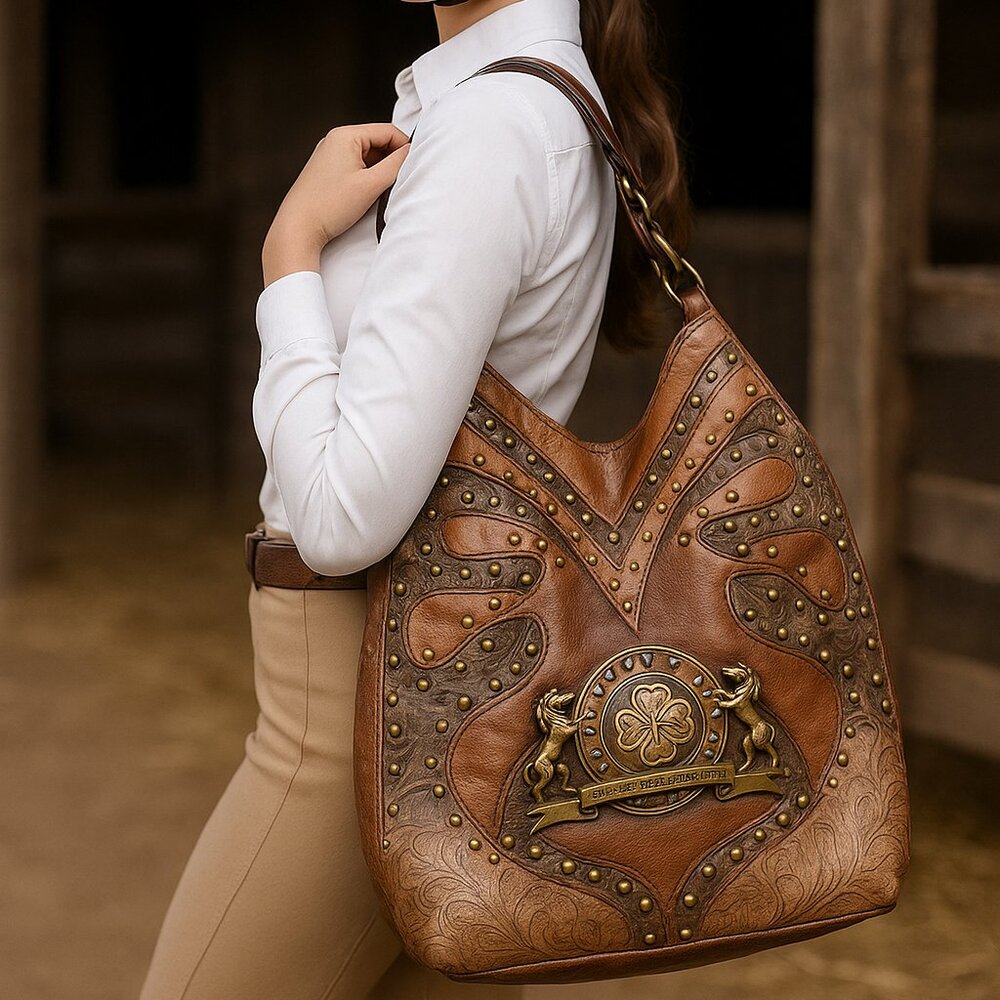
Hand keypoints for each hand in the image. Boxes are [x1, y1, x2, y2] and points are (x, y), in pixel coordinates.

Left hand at [262, 123, 410, 285]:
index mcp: (345, 135)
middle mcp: (335, 140)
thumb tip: (411, 152)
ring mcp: (329, 155)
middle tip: (398, 183)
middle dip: (391, 161)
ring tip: (380, 192)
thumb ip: (396, 165)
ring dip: (379, 172)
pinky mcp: (326, 171)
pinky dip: (366, 178)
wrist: (298, 228)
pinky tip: (366, 196)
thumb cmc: (330, 206)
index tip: (414, 168)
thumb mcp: (371, 185)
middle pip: (377, 143)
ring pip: (367, 157)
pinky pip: (355, 167)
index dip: (405, 148)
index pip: (388, 131)